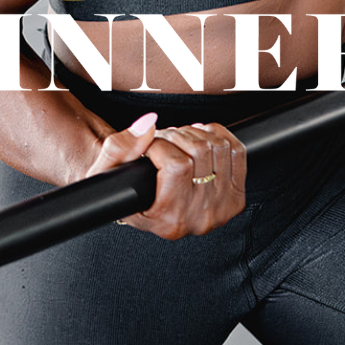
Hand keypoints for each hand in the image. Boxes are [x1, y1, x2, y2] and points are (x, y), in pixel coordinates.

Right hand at [85, 112, 246, 238]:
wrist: (145, 207)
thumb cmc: (122, 191)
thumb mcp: (107, 173)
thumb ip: (120, 147)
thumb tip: (148, 124)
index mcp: (169, 220)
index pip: (176, 165)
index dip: (160, 143)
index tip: (150, 144)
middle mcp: (199, 219)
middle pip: (199, 152)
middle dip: (176, 135)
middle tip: (162, 138)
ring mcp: (222, 209)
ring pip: (218, 147)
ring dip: (195, 133)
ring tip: (178, 139)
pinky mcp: (236, 199)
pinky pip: (237, 152)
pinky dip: (217, 135)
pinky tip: (199, 138)